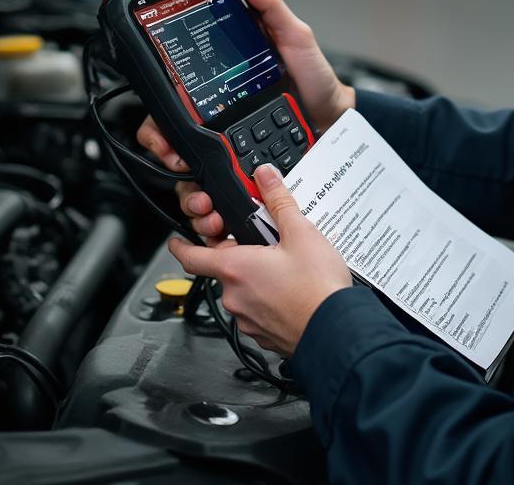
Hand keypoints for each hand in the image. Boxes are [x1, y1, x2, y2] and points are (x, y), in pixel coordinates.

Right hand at [136, 0, 354, 240]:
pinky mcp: (247, 176)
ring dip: (187, 193)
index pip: (172, 107)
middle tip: (178, 162)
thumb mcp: (296, 39)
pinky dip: (213, 209)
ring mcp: (231, 152)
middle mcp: (218, 123)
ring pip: (189, 180)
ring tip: (202, 199)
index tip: (164, 134)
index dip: (158, 123)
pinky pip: (220, 196)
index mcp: (219, 91)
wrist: (339, 122)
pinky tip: (217, 212)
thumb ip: (272, 10)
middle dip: (165, 159)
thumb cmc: (316, 79)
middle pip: (171, 147)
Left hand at [168, 163, 352, 354]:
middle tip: (264, 242)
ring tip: (285, 266)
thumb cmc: (317, 288)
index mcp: (236, 269)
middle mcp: (235, 297)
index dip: (182, 246)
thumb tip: (265, 178)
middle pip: (225, 269)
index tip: (177, 241)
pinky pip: (258, 310)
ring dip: (255, 277)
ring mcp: (248, 319)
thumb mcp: (301, 233)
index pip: (192, 257)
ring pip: (243, 290)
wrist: (337, 330)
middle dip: (240, 254)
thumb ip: (278, 201)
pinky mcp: (264, 335)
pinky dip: (268, 298)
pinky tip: (292, 290)